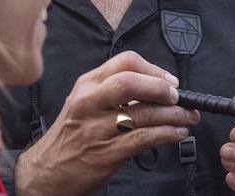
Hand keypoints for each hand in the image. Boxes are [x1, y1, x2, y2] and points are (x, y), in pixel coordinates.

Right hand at [13, 51, 199, 195]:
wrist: (46, 172)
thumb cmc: (69, 137)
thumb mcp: (83, 103)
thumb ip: (111, 90)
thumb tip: (154, 86)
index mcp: (87, 85)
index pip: (124, 62)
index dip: (153, 69)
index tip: (169, 81)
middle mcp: (90, 103)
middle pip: (130, 82)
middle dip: (162, 88)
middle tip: (179, 97)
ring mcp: (97, 129)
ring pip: (142, 113)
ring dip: (174, 114)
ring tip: (188, 117)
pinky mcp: (106, 154)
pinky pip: (143, 139)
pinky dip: (166, 135)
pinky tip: (177, 134)